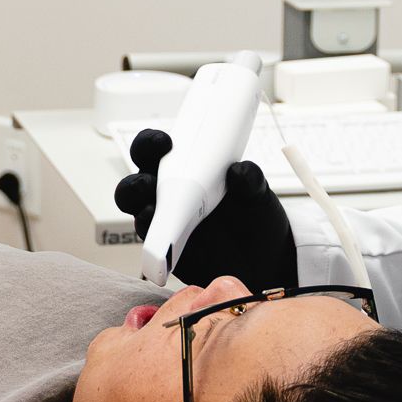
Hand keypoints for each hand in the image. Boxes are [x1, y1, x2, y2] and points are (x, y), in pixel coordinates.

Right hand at [114, 141, 298, 292]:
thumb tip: (240, 169)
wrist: (264, 260)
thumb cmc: (252, 218)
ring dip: (136, 205)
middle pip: (138, 180)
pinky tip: (161, 236)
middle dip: (137, 178)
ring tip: (149, 207)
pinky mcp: (166, 251)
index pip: (157, 150)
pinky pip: (150, 242)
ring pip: (136, 209)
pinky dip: (151, 237)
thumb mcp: (256, 194)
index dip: (152, 143)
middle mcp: (168, 193)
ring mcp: (164, 222)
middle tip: (149, 179)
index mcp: (184, 169)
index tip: (164, 141)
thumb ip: (250, 179)